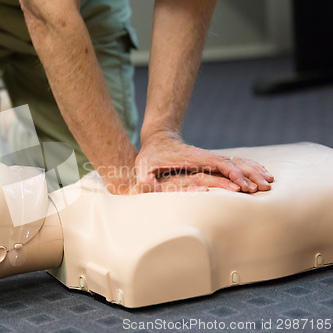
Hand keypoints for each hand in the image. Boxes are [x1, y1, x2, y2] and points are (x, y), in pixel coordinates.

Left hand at [133, 131, 273, 193]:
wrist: (158, 139)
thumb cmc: (150, 155)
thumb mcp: (143, 165)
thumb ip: (145, 178)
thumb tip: (148, 186)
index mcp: (194, 159)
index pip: (218, 164)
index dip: (231, 174)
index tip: (242, 186)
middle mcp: (205, 157)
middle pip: (233, 163)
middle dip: (250, 174)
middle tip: (265, 187)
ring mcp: (210, 158)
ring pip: (237, 162)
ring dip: (254, 171)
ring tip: (269, 181)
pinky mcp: (211, 162)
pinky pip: (234, 164)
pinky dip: (249, 168)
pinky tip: (259, 174)